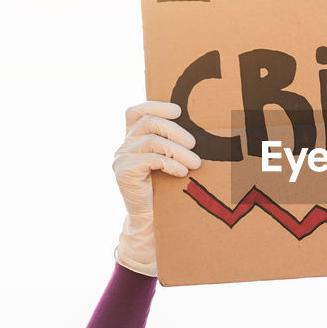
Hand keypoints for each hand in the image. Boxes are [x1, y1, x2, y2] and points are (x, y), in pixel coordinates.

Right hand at [112, 101, 201, 276]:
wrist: (153, 222)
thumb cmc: (168, 190)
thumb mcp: (171, 161)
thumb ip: (175, 144)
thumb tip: (205, 129)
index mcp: (133, 139)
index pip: (136, 111)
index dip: (156, 106)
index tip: (179, 111)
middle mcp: (124, 146)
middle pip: (148, 122)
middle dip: (175, 130)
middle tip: (195, 144)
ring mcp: (122, 159)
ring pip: (151, 140)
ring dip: (178, 150)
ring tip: (196, 163)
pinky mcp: (124, 173)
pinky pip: (150, 159)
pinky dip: (170, 163)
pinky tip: (182, 172)